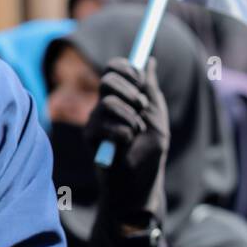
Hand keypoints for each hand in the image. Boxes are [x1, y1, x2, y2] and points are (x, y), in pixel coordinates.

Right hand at [83, 56, 169, 223]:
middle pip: (107, 80)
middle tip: (142, 107)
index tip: (140, 79)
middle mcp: (105, 107)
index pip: (113, 70)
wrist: (140, 184)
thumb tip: (150, 62)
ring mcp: (96, 121)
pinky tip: (125, 146)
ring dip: (131, 117)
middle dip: (130, 91)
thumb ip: (151, 91)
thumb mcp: (157, 118)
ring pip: (108, 102)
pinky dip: (123, 134)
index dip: (126, 69)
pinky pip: (103, 124)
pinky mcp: (89, 136)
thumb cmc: (150, 154)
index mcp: (121, 98)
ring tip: (137, 133)